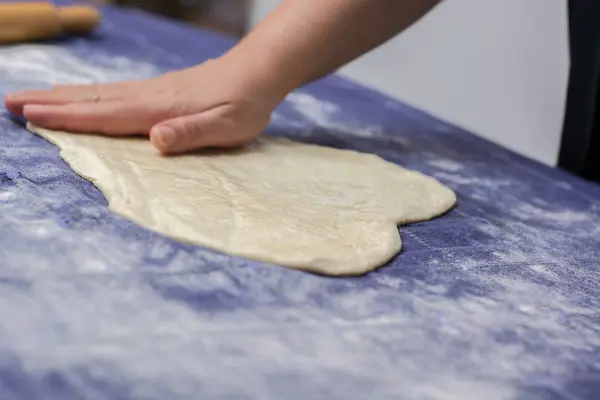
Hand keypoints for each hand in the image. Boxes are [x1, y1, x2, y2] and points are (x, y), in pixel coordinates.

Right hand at [4, 58, 280, 153]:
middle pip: (91, 99)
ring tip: (33, 97)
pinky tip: (82, 95)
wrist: (257, 72)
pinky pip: (114, 91)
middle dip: (50, 102)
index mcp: (158, 109)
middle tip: (11, 102)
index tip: (30, 114)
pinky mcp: (159, 89)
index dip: (67, 117)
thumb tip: (154, 140)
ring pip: (99, 92)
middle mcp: (148, 96)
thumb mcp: (226, 127)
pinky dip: (89, 93)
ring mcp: (152, 90)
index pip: (104, 114)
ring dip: (63, 95)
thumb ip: (190, 134)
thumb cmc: (244, 105)